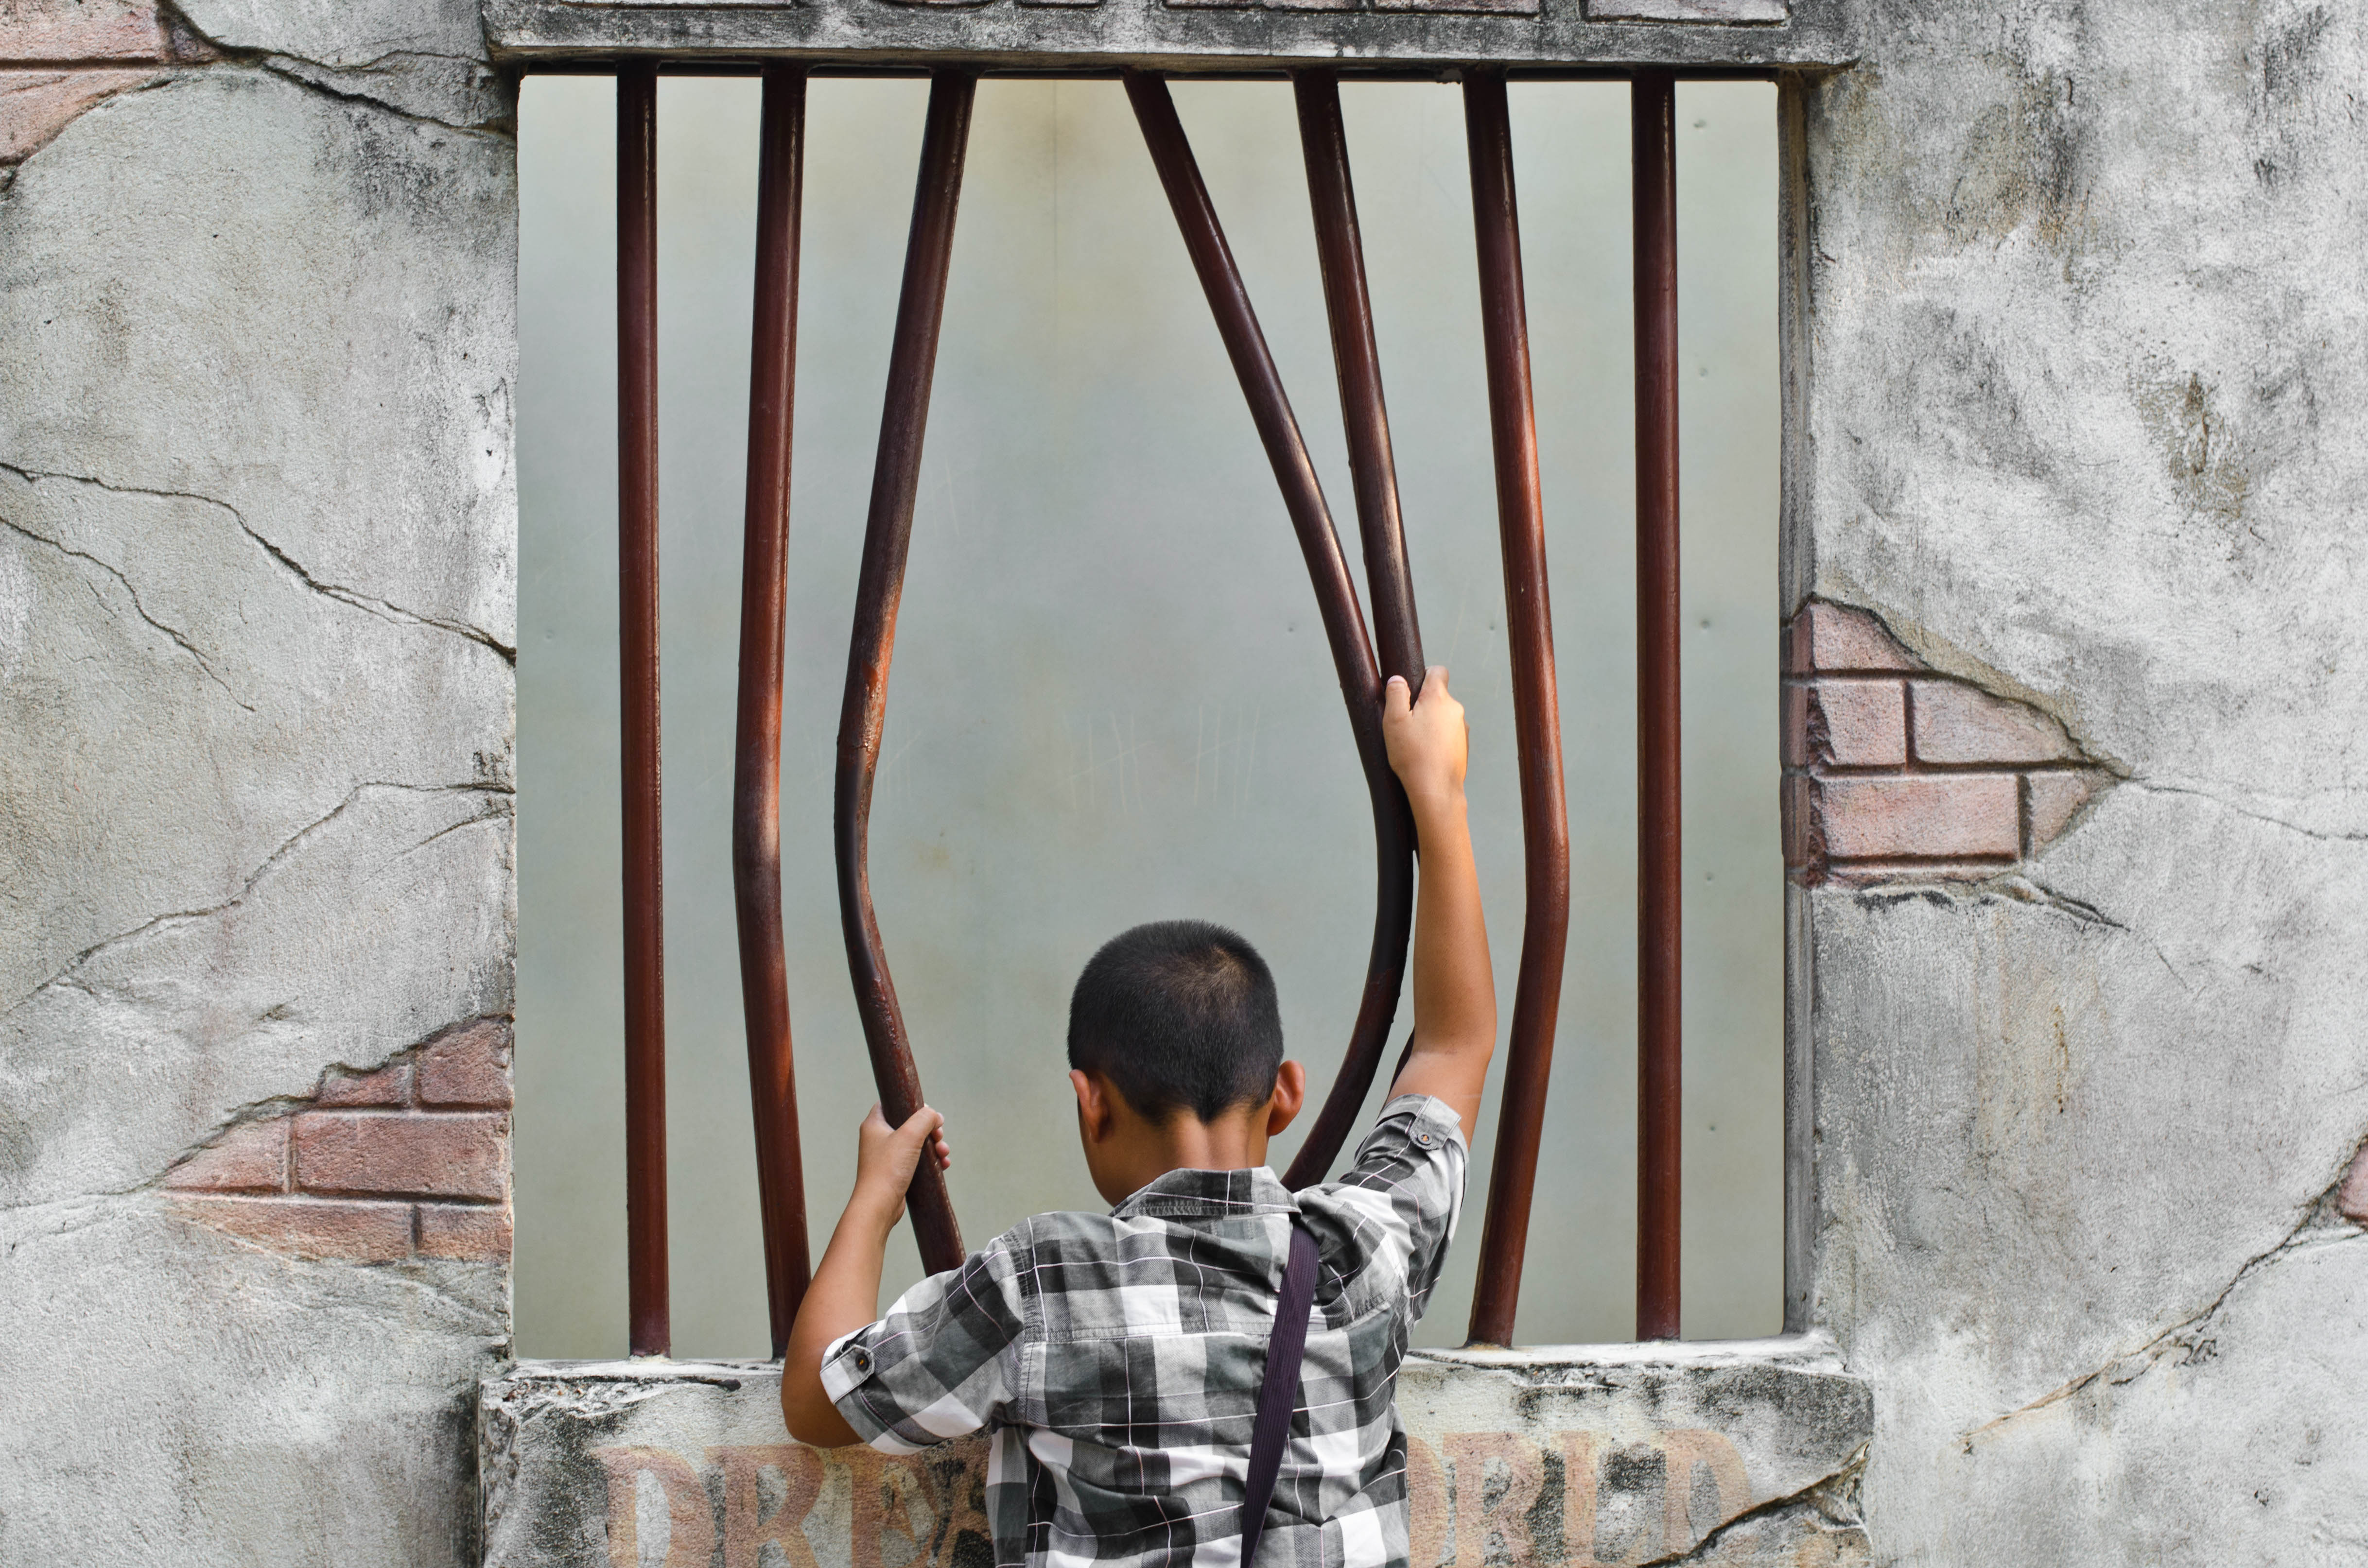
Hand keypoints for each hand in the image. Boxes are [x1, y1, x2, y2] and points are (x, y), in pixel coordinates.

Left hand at [852, 1104, 951, 1227]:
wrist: (879, 1206)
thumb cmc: (888, 1169)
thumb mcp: (909, 1135)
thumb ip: (925, 1118)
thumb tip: (935, 1115)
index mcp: (875, 1124)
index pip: (892, 1102)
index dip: (912, 1105)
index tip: (928, 1113)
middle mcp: (879, 1138)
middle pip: (910, 1124)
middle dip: (930, 1129)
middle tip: (939, 1136)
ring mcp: (887, 1156)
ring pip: (917, 1143)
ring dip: (934, 1146)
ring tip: (944, 1154)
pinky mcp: (896, 1172)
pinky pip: (917, 1160)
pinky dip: (931, 1161)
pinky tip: (943, 1165)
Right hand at [1382, 666, 1466, 808]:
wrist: (1435, 789)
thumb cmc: (1412, 755)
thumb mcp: (1393, 721)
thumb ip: (1396, 694)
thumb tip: (1397, 679)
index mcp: (1438, 698)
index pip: (1438, 671)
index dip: (1424, 675)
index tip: (1411, 690)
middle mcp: (1454, 709)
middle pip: (1439, 696)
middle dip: (1423, 704)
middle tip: (1406, 723)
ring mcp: (1461, 728)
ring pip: (1443, 716)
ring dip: (1431, 723)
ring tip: (1415, 743)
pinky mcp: (1463, 745)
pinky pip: (1448, 734)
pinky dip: (1438, 739)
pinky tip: (1426, 754)